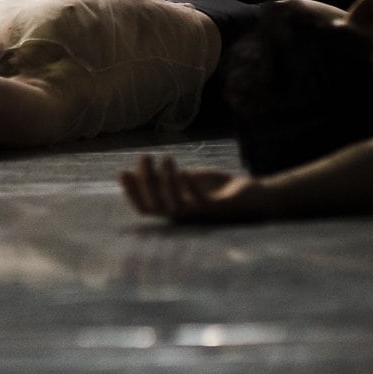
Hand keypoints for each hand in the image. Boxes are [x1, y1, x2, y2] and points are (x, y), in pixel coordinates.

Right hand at [118, 154, 263, 221]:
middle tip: (144, 156)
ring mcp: (200, 214)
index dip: (132, 193)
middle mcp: (184, 216)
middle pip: (156, 204)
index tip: (122, 172)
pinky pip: (201, 202)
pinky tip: (184, 171)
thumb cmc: (215, 189)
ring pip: (176, 204)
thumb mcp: (187, 180)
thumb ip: (166, 178)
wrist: (250, 196)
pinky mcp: (218, 209)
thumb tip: (140, 168)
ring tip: (166, 157)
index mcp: (173, 210)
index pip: (145, 207)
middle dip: (146, 181)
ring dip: (167, 182)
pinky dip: (191, 188)